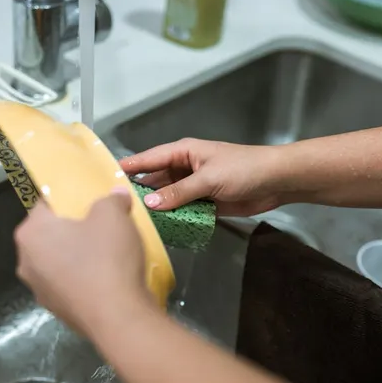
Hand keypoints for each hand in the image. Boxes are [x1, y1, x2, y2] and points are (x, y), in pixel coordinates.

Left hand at [14, 188, 155, 336]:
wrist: (117, 317)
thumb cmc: (107, 258)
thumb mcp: (113, 216)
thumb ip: (111, 199)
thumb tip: (115, 195)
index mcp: (30, 233)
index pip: (46, 204)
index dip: (70, 199)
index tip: (91, 201)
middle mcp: (26, 261)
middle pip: (51, 234)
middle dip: (74, 228)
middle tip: (102, 225)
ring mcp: (39, 290)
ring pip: (59, 261)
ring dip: (78, 255)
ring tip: (108, 253)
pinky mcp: (57, 311)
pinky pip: (70, 284)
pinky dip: (84, 278)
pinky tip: (107, 278)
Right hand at [119, 138, 285, 216]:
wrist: (276, 182)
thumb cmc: (243, 169)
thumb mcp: (209, 179)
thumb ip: (180, 192)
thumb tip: (150, 203)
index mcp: (184, 152)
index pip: (149, 159)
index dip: (129, 167)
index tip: (105, 176)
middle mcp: (185, 167)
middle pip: (156, 180)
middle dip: (140, 193)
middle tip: (116, 208)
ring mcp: (194, 186)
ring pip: (168, 198)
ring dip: (157, 209)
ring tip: (133, 223)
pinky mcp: (205, 203)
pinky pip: (183, 210)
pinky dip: (174, 219)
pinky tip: (160, 230)